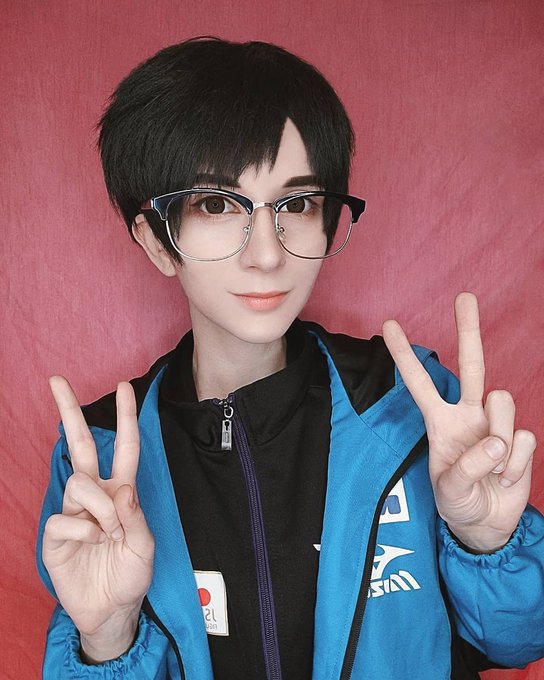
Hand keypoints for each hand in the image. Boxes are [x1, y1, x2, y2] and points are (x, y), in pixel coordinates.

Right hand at [42, 377, 153, 661]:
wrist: (112, 611)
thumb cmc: (131, 575)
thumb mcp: (145, 546)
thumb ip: (135, 516)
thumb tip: (120, 488)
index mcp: (121, 492)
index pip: (124, 447)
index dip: (125, 417)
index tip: (124, 386)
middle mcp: (96, 495)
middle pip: (81, 446)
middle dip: (70, 412)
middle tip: (57, 380)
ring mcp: (74, 512)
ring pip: (78, 483)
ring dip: (98, 508)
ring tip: (108, 535)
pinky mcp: (55, 534)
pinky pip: (64, 518)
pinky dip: (84, 531)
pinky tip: (92, 545)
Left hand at [382, 292, 536, 552]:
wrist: (487, 524)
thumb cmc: (458, 502)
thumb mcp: (449, 491)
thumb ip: (467, 468)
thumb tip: (497, 442)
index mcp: (440, 421)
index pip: (419, 382)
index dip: (404, 355)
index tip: (388, 324)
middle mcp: (469, 414)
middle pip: (471, 365)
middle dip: (468, 330)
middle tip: (464, 296)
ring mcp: (496, 424)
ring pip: (504, 402)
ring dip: (499, 438)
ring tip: (492, 469)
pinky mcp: (520, 440)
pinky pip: (523, 440)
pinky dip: (515, 466)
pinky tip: (506, 477)